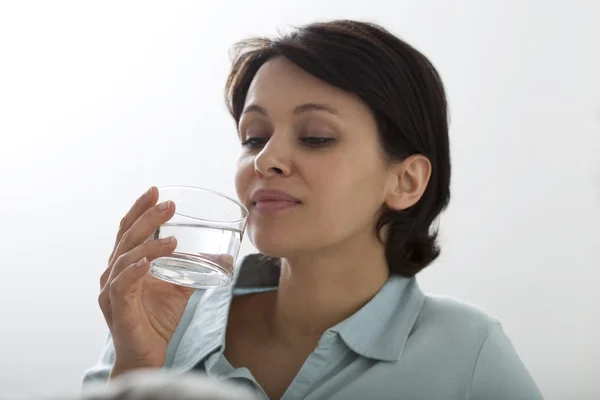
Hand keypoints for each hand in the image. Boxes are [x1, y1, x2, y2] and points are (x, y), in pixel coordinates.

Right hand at [97, 186, 194, 377]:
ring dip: (149, 245)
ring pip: (125, 257)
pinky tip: (147, 263)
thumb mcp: (180, 289)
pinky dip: (134, 271)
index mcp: (126, 263)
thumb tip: (224, 257)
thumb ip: (195, 270)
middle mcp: (114, 271)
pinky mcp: (115, 306)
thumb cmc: (157, 320)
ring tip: (173, 241)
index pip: (130, 229)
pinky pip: (121, 284)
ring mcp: (111, 288)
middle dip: (147, 218)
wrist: (147, 354)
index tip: (155, 190)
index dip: (140, 209)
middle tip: (169, 205)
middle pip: (127, 236)